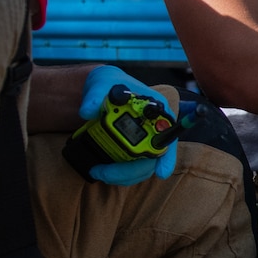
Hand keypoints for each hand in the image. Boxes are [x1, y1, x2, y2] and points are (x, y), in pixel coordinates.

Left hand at [78, 65, 177, 184]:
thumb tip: (88, 111)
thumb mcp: (102, 81)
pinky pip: (131, 170)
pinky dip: (118, 175)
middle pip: (153, 160)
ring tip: (98, 171)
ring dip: (121, 176)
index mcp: (157, 111)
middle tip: (103, 172)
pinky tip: (103, 171)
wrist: (101, 90)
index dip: (167, 157)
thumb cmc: (109, 83)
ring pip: (142, 169)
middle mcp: (155, 130)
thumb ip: (96, 94)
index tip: (161, 172)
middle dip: (129, 171)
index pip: (169, 136)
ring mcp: (144, 142)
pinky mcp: (132, 151)